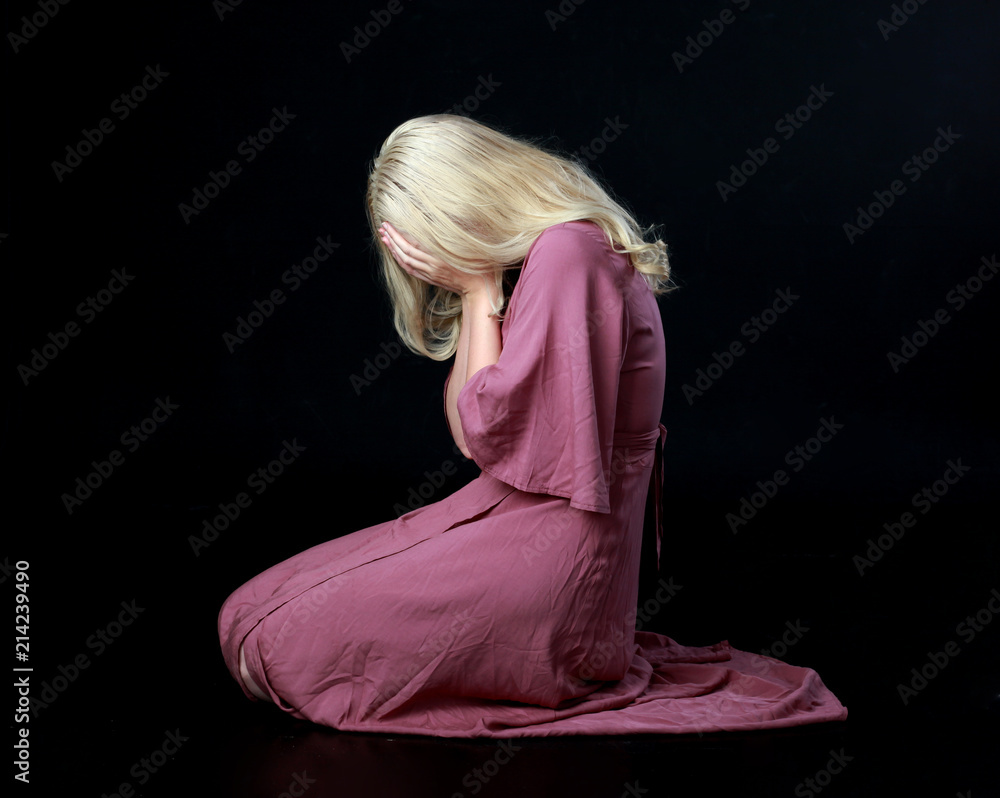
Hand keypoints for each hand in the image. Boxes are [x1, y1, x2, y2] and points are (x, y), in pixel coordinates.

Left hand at [378, 221, 492, 297]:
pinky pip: (410, 269)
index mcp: (441, 257)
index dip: (400, 234)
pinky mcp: (430, 278)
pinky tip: (395, 252)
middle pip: (406, 252)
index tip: (390, 223)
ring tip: (384, 237)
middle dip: (392, 239)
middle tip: (382, 226)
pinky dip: (400, 260)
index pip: (414, 244)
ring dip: (393, 249)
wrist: (479, 290)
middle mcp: (432, 266)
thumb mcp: (474, 247)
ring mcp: (430, 273)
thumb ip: (465, 231)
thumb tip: (456, 215)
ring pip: (405, 261)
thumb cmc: (480, 266)